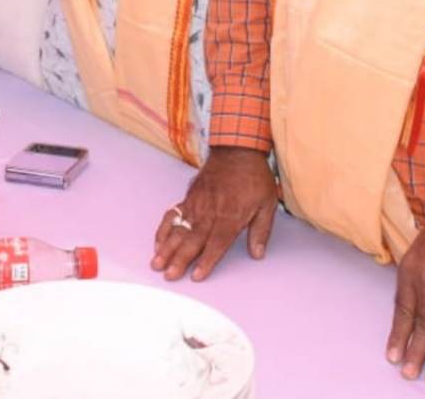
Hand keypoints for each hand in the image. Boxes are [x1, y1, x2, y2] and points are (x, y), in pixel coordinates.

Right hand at [151, 145, 279, 281]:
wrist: (237, 148)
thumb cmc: (254, 176)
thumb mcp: (267, 203)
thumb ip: (261, 230)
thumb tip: (257, 254)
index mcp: (230, 216)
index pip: (216, 243)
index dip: (206, 261)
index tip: (196, 276)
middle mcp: (210, 212)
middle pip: (192, 240)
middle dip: (179, 259)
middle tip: (168, 275)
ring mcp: (196, 204)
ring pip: (179, 229)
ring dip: (167, 247)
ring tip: (156, 262)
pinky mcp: (189, 197)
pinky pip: (173, 214)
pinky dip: (164, 229)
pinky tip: (158, 242)